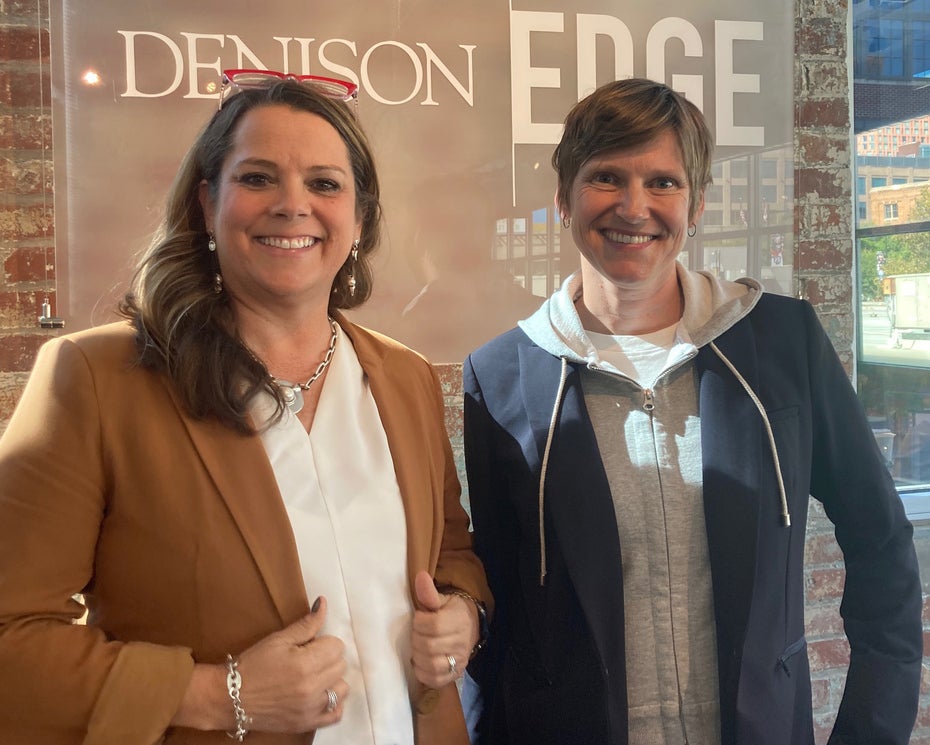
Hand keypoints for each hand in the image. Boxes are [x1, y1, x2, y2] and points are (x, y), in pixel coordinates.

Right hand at [237, 597, 348, 732]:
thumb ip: (306, 624)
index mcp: (305, 664)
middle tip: (309, 660)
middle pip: (340, 666)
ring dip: (332, 681)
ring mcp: (310, 709)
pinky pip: (335, 714)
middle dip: (328, 659)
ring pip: (341, 689)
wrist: (230, 699)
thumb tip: (323, 604)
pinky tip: (320, 696)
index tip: (311, 646)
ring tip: (314, 678)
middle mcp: (311, 688)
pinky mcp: (306, 723)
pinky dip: (333, 704)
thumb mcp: (278, 640)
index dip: (324, 642)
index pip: (337, 646)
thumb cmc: (252, 665)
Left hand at [410, 570, 478, 687]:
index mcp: (459, 620)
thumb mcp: (442, 598)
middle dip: (416, 639)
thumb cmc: (451, 611)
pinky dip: (423, 673)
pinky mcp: (455, 674)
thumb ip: (429, 592)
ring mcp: (460, 660)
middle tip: (416, 633)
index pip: (433, 625)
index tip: (418, 618)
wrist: (471, 626)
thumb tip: (420, 576)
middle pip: (429, 646)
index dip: (419, 622)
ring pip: (432, 665)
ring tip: (418, 647)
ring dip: (418, 656)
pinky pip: (436, 680)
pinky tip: (421, 662)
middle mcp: (462, 642)